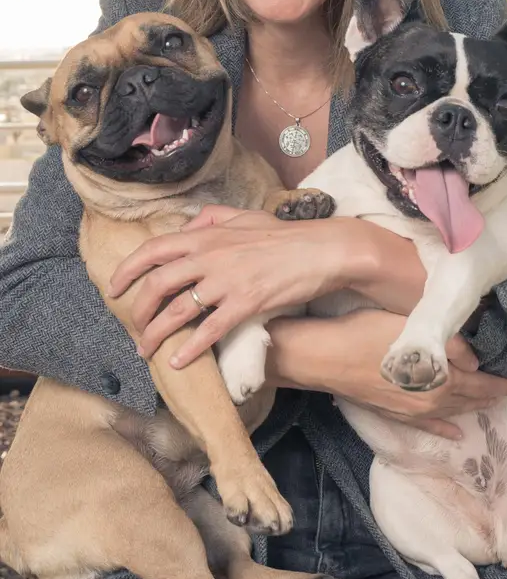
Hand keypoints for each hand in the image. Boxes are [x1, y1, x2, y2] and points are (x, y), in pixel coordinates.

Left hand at [108, 204, 360, 367]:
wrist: (321, 251)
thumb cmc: (283, 235)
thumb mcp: (243, 216)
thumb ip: (210, 218)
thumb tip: (186, 226)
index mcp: (206, 235)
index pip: (153, 249)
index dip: (128, 269)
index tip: (114, 287)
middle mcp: (209, 257)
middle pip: (157, 284)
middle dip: (137, 308)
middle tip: (132, 325)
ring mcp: (226, 282)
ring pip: (177, 311)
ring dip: (155, 334)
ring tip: (146, 349)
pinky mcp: (245, 305)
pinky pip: (208, 331)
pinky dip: (189, 349)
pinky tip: (179, 362)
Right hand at [267, 309, 506, 440]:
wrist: (326, 357)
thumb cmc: (366, 333)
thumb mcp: (411, 328)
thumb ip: (448, 344)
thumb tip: (472, 357)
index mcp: (440, 376)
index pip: (480, 382)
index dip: (500, 382)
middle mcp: (431, 399)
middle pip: (469, 399)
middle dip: (492, 396)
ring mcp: (412, 411)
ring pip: (452, 413)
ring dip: (472, 408)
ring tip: (489, 405)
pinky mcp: (395, 414)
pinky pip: (428, 427)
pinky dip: (444, 430)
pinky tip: (455, 434)